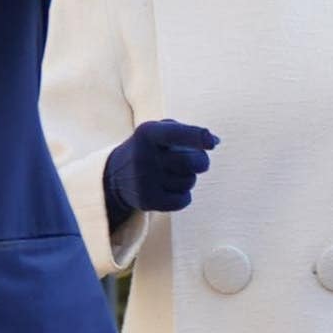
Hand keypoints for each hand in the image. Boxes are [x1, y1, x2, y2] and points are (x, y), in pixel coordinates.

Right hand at [103, 118, 217, 222]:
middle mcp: (144, 156)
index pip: (176, 134)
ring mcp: (144, 180)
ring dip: (189, 178)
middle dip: (202, 162)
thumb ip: (189, 132)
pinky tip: (170, 189)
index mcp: (148, 133)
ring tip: (174, 174)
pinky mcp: (147, 200)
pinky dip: (184, 195)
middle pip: (192, 162)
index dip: (197, 137)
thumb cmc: (150, 147)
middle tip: (198, 161)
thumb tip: (216, 140)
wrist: (115, 176)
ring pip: (189, 181)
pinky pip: (183, 200)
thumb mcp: (161, 131)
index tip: (211, 143)